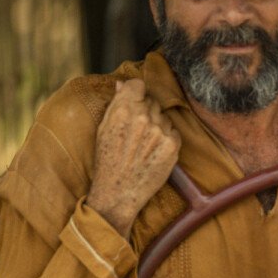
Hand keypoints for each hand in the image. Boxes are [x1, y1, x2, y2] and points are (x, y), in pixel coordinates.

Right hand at [86, 78, 180, 238]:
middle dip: (146, 111)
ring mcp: (160, 131)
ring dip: (157, 125)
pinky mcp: (172, 146)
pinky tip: (154, 151)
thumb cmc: (107, 161)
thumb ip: (116, 105)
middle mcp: (144, 117)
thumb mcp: (103, 129)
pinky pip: (174, 131)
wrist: (118, 192)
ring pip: (164, 116)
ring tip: (144, 144)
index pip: (138, 84)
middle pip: (152, 101)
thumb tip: (123, 85)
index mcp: (123, 110)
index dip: (136, 93)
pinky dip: (167, 139)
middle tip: (137, 131)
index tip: (134, 101)